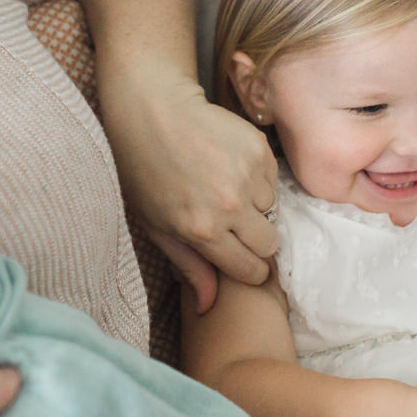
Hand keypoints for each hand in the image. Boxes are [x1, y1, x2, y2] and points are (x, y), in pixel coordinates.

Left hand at [101, 78, 279, 313]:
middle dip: (255, 242)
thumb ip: (188, 266)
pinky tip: (228, 166)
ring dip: (254, 205)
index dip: (247, 270)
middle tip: (233, 226)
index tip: (240, 260)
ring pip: (271, 210)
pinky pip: (271, 179)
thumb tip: (209, 305)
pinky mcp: (259, 149)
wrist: (153, 111)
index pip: (250, 271)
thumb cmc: (145, 171)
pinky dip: (256, 177)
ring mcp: (247, 175)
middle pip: (269, 245)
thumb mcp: (156, 226)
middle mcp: (230, 206)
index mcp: (203, 231)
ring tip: (223, 187)